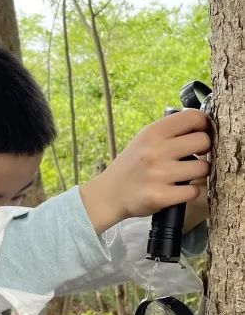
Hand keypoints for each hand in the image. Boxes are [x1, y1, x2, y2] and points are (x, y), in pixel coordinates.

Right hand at [79, 109, 210, 232]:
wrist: (109, 194)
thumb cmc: (133, 165)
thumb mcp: (144, 140)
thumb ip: (170, 131)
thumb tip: (205, 125)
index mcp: (152, 132)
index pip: (194, 117)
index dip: (203, 125)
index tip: (198, 134)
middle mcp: (155, 150)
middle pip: (203, 141)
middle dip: (203, 150)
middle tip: (192, 157)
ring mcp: (158, 174)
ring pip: (202, 168)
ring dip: (197, 173)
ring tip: (183, 175)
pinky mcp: (160, 196)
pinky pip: (193, 191)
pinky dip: (189, 192)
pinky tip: (177, 190)